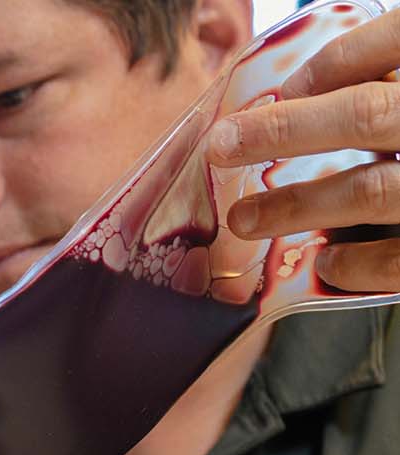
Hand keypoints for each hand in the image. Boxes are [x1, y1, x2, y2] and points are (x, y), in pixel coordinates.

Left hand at [209, 9, 399, 290]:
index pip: (399, 41)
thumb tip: (320, 87)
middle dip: (285, 130)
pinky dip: (358, 262)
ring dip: (298, 206)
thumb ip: (399, 68)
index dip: (337, 63)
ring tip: (246, 217)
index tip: (289, 85)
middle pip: (368, 116)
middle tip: (223, 144)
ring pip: (373, 191)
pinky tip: (325, 261)